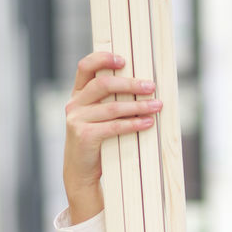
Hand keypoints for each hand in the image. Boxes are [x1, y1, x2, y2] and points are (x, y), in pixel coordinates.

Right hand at [63, 52, 161, 221]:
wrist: (81, 172)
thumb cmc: (97, 142)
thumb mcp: (99, 117)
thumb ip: (110, 101)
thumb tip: (143, 87)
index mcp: (77, 94)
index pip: (85, 66)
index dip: (103, 58)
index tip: (124, 60)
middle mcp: (74, 104)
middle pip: (102, 84)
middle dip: (130, 84)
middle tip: (151, 86)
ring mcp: (77, 120)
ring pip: (112, 107)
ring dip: (138, 106)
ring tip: (157, 106)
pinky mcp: (84, 135)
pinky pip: (114, 126)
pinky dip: (133, 123)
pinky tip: (148, 122)